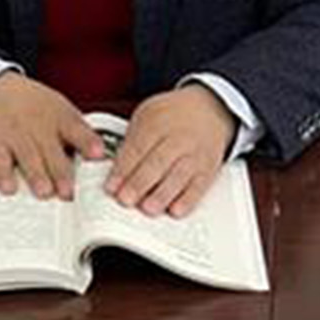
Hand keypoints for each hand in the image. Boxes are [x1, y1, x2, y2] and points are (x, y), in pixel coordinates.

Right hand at [0, 72, 104, 199]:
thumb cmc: (34, 107)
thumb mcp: (60, 111)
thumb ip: (79, 135)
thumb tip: (103, 160)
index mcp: (60, 117)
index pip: (76, 129)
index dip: (87, 141)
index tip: (97, 154)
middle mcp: (39, 126)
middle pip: (51, 149)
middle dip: (61, 171)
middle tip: (68, 191)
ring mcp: (16, 134)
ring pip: (27, 157)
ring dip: (36, 175)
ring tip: (45, 191)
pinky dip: (3, 174)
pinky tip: (9, 186)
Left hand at [104, 85, 232, 217]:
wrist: (208, 109)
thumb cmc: (171, 117)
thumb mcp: (146, 116)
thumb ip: (130, 142)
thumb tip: (114, 173)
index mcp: (156, 121)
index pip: (137, 147)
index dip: (122, 169)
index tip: (111, 187)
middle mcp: (177, 137)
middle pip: (157, 162)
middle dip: (139, 183)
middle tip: (125, 199)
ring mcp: (194, 153)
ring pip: (178, 175)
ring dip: (162, 194)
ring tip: (148, 208)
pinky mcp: (208, 169)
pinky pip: (199, 186)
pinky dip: (188, 200)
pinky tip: (176, 210)